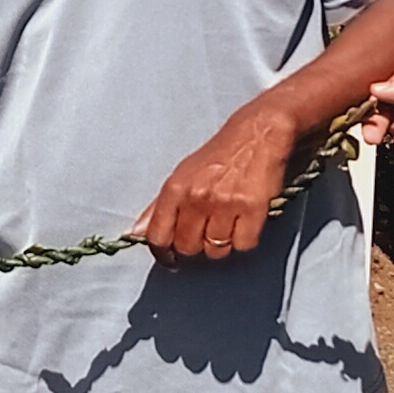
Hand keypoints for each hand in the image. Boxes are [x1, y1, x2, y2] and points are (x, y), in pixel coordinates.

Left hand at [133, 105, 299, 262]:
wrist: (258, 134)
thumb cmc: (218, 156)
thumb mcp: (182, 174)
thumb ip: (159, 207)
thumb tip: (135, 233)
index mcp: (175, 189)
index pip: (158, 236)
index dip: (163, 253)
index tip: (170, 258)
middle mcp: (197, 198)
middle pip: (188, 248)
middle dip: (196, 245)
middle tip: (206, 231)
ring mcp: (225, 205)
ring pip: (216, 250)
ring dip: (222, 243)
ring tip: (227, 223)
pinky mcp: (253, 210)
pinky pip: (243, 245)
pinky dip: (245, 239)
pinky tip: (245, 222)